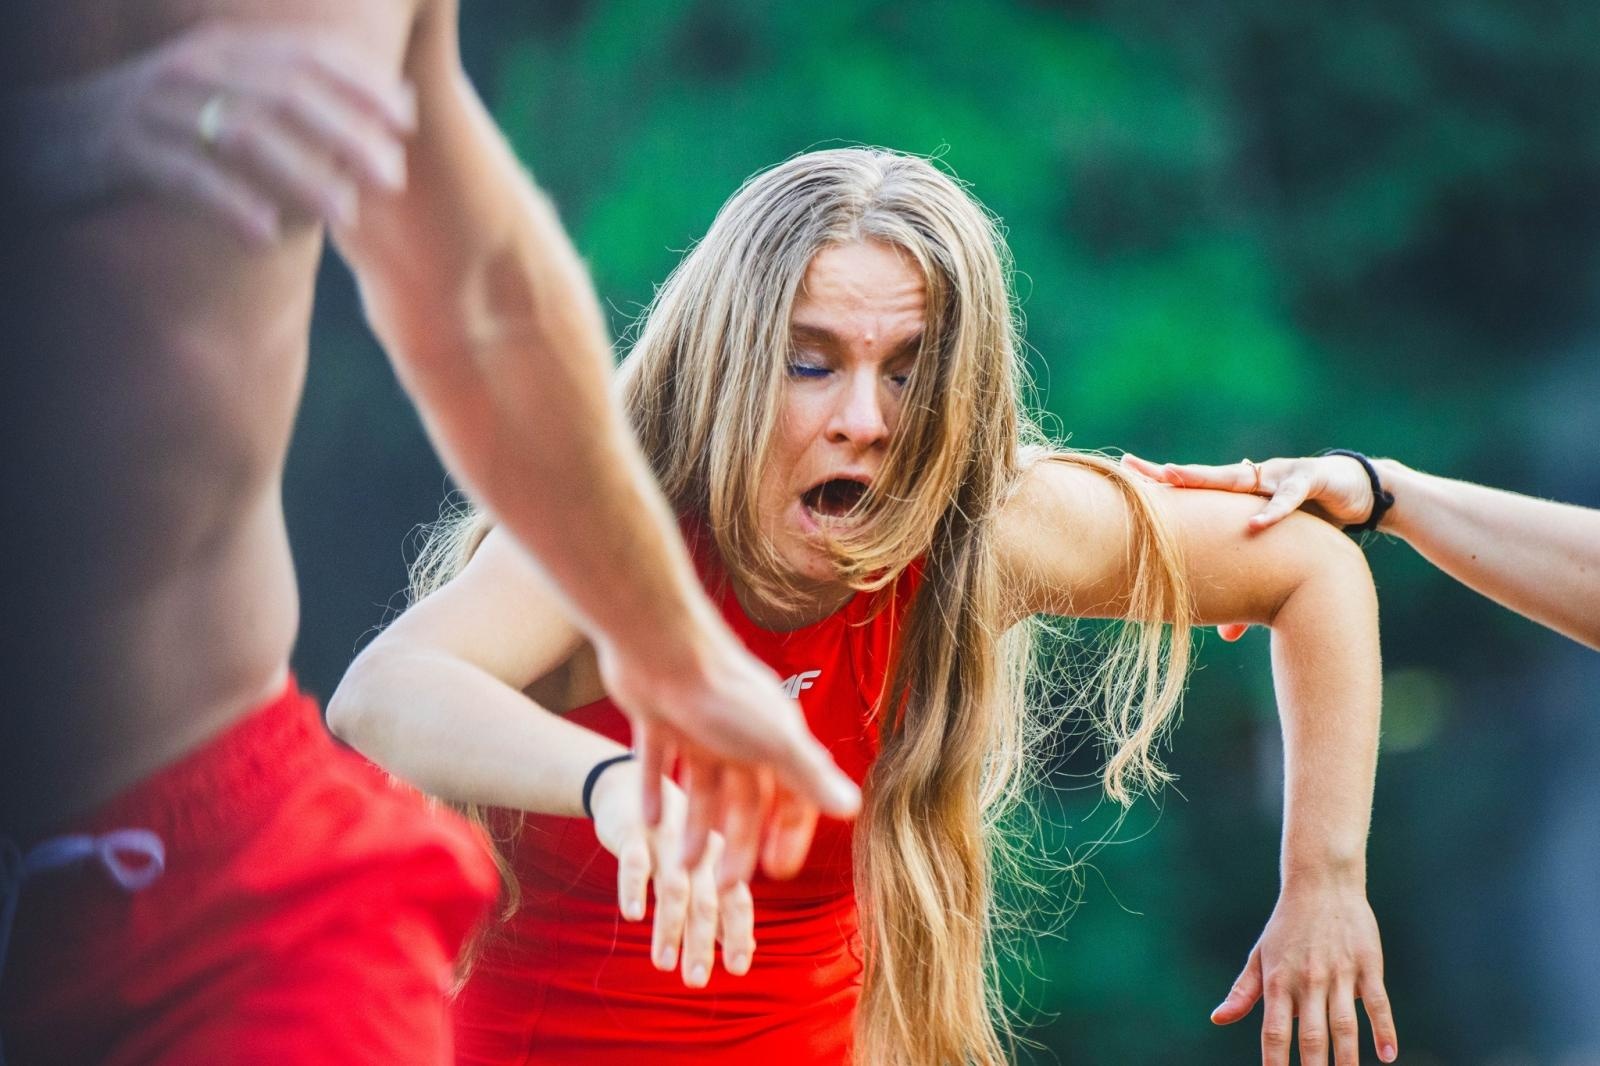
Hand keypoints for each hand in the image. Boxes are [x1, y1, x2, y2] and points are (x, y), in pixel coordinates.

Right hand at [55, 23, 416, 241]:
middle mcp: (191, 69)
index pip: (302, 55)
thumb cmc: (155, 126)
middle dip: (346, 134)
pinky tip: (267, 241)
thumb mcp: (220, 97)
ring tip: (345, 215)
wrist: (46, 133)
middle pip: (284, 94)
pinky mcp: (123, 150)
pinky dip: (231, 206)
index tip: (404, 119)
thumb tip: (384, 121)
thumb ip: (289, 103)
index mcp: (220, 49)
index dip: (358, 83)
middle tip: (392, 178)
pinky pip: (185, 177)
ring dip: (301, 177)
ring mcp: (155, 108)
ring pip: (241, 136)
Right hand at [588, 759, 756, 987]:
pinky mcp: (634, 832)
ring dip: (669, 927)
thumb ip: (723, 906)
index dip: (738, 933)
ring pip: (673, 887)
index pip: (737, 900)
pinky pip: (634, 861)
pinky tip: (633, 915)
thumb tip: (750, 948)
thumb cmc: (672, 837)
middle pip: (706, 900)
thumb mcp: (699, 867)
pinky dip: (634, 887)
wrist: (628, 787)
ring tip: (663, 964)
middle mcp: (699, 849)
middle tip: (696, 981)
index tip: (738, 970)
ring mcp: (667, 839)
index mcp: (719, 859)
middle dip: (702, 942)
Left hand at [596, 625, 857, 889]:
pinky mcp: (658, 717)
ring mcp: (698, 724)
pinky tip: (648, 824)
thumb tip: (851, 810)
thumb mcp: (774, 742)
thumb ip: (810, 777)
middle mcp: (739, 732)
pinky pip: (656, 763)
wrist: (659, 643)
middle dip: (736, 841)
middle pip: (743, 798)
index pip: (790, 795)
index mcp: (772, 737)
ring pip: (700, 786)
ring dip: (693, 826)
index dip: (786, 834)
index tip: (775, 873)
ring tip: (680, 868)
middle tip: (724, 885)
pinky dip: (653, 792)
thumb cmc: (722, 692)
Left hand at [1121, 452, 1378, 642]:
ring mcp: (1279, 475)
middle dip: (1172, 473)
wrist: (1359, 492)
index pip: (1195, 489)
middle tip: (1137, 472)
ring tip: (1173, 476)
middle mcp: (1253, 480)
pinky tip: (1256, 523)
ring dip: (1206, 478)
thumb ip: (1252, 592)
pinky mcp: (1310, 479)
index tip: (1124, 473)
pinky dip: (1274, 511)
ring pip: (1238, 477)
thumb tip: (1225, 634)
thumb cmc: (1310, 524)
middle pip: (1205, 475)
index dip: (1162, 483)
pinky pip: (1289, 496)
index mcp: (1240, 497)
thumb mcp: (1279, 557)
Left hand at [1213, 879, 1397, 1065]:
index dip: (1275, 1062)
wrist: (1321, 883)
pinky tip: (1387, 1055)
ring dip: (1347, 1059)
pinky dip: (1384, 1030)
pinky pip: (1377, 1003)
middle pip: (1312, 1037)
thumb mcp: (1259, 956)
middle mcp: (1308, 980)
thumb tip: (1218, 1019)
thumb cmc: (1286, 925)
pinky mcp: (1367, 965)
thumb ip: (1242, 992)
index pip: (1274, 1032)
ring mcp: (1339, 973)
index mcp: (1279, 981)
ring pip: (1345, 1026)